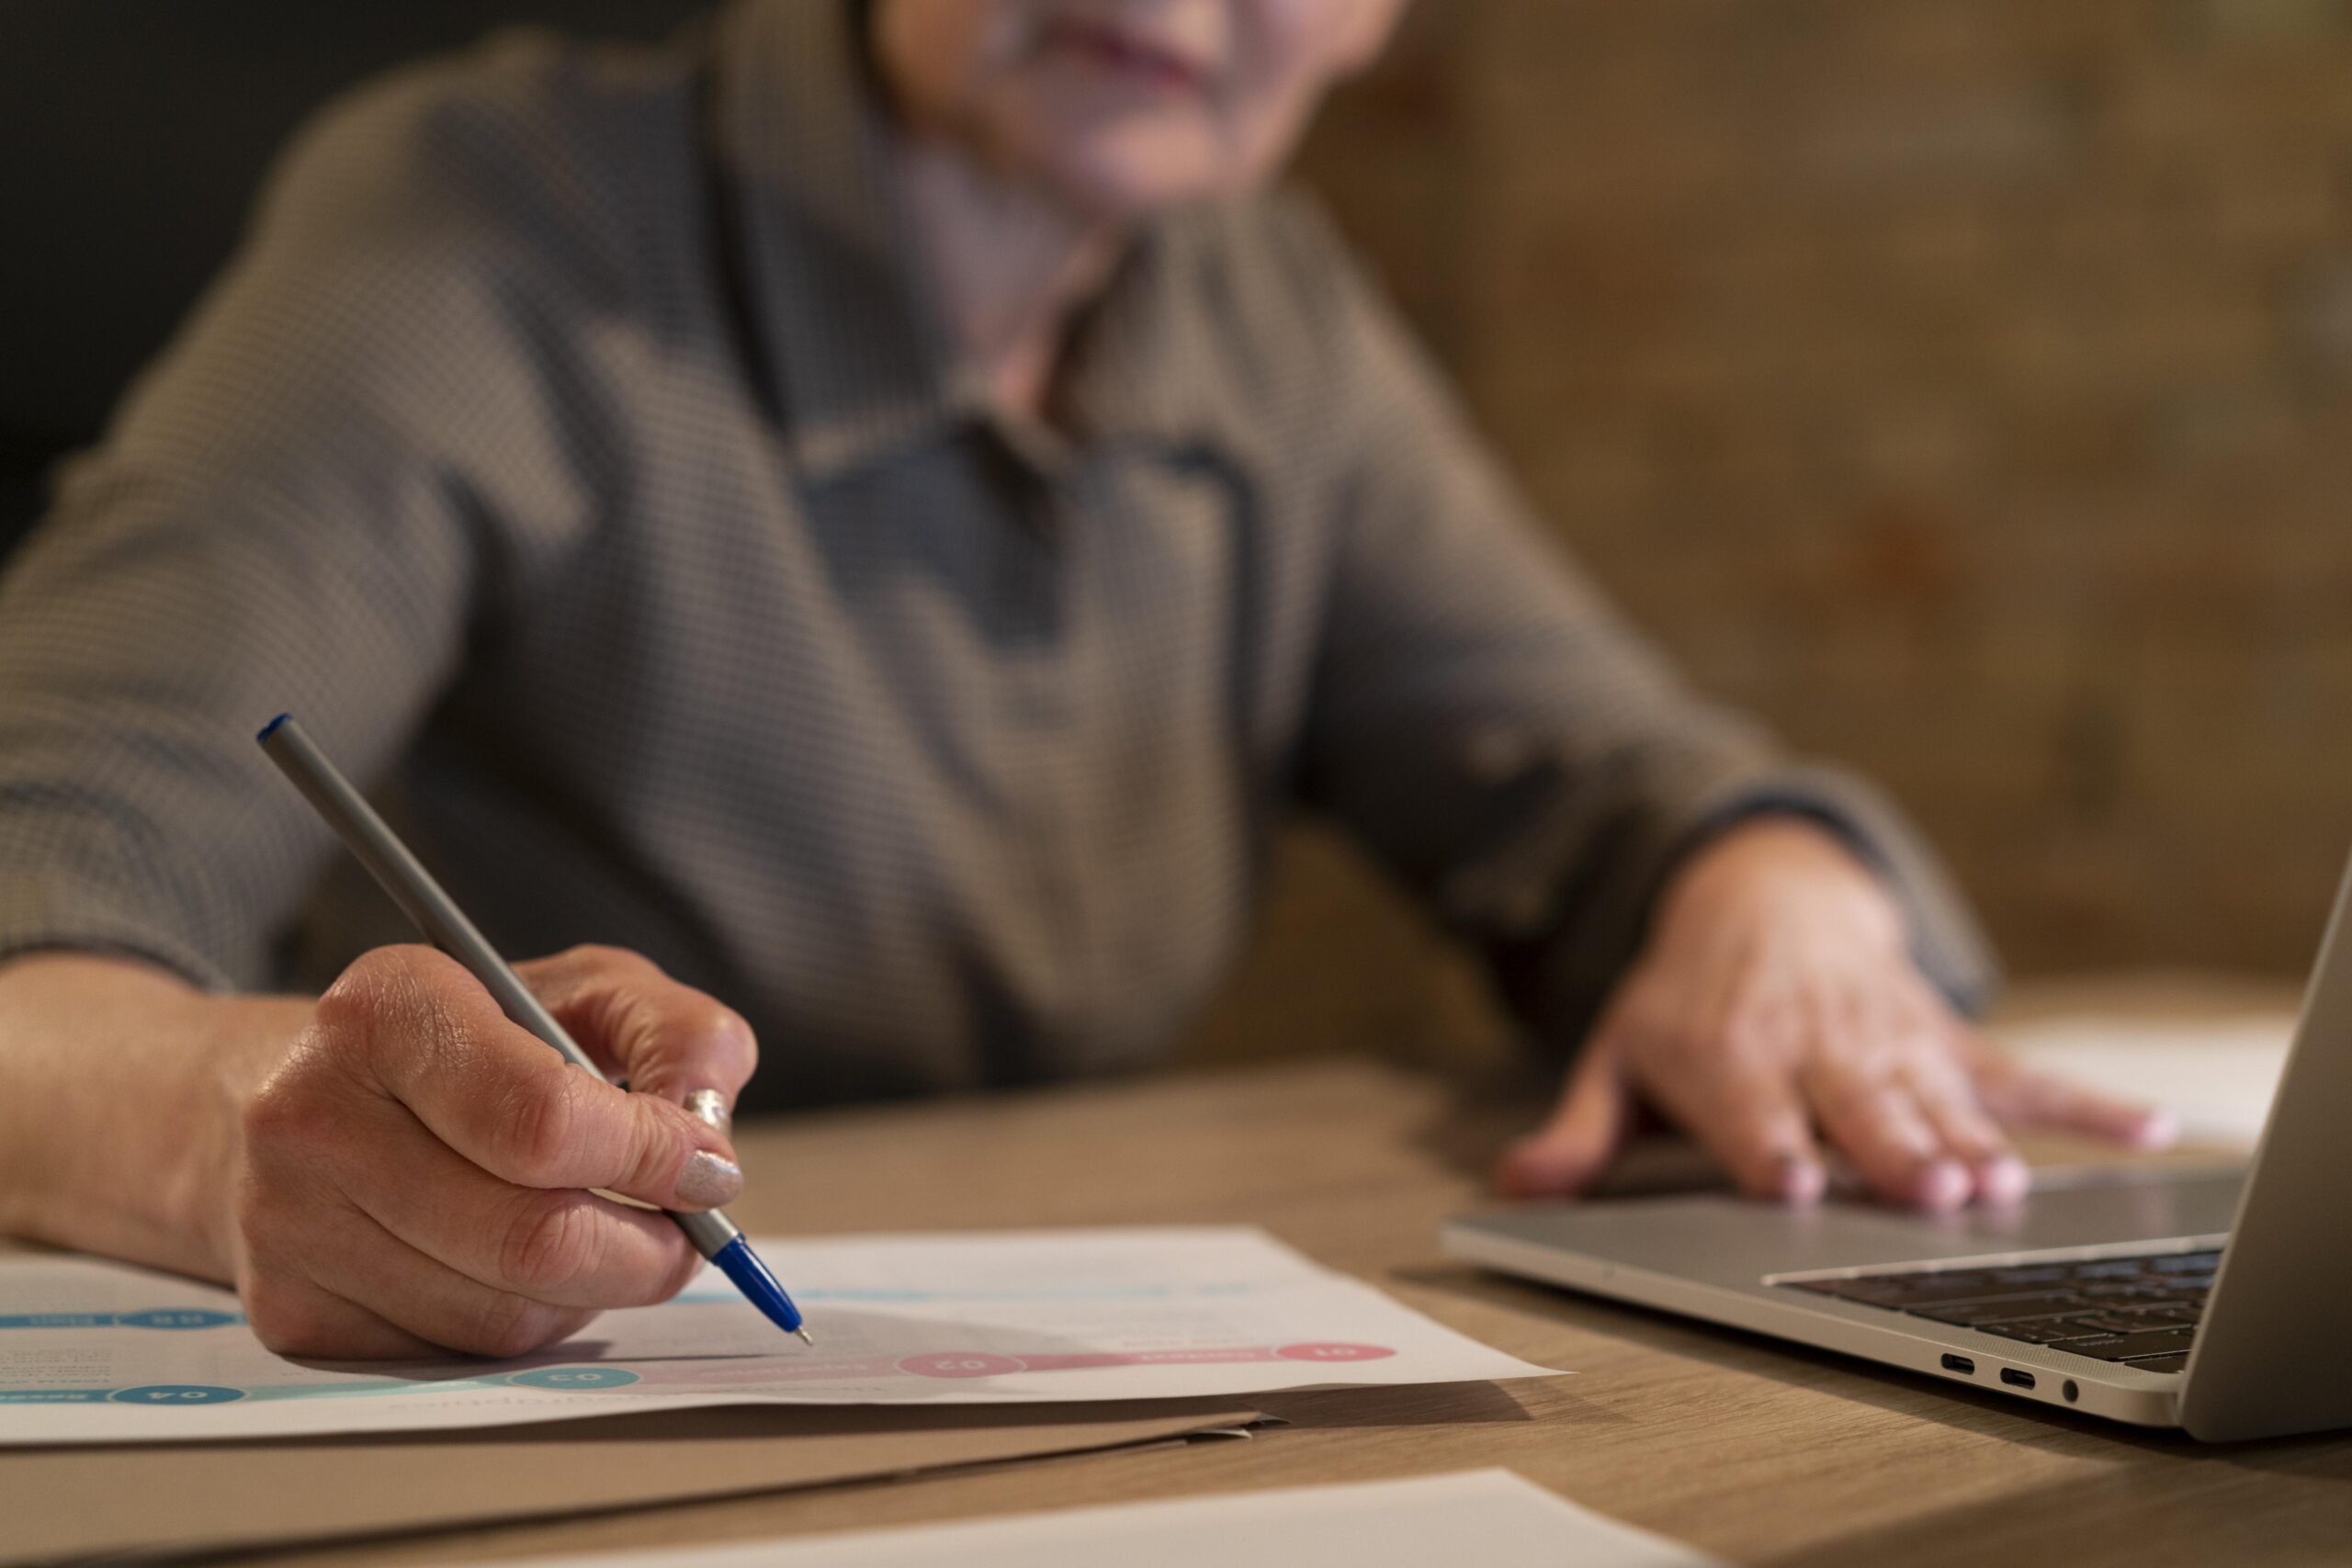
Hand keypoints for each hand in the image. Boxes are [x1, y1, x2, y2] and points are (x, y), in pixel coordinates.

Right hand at [228, 944, 756, 1357]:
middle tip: (686, 1232)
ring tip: (597, 1232)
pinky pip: (460, 1351)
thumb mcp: (585, 992)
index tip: (705, 1166)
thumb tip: (708, 1135)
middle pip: (532, 1238)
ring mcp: (289, 1224)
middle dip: (647, 1249)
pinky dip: (526, 1319)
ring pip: (505, 1312)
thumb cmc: (467, 1040)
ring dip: (590, 1288)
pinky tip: (519, 1264)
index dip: (650, 1157)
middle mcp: (314, 1115)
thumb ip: (680, 1035)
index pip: (544, 1120)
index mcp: (387, 1011)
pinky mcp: (291, 1311)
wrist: (292, 1095)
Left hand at [1496, 819, 2172, 1209]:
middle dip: (1893, 1152)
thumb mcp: (1616, 1055)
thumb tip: (1513, 1188)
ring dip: (1974, 1140)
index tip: (1796, 1184)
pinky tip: (2149, 1131)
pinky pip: (2022, 1071)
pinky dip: (2087, 1101)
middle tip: (1931, 1197)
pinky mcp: (1944, 1036)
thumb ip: (1577, 1131)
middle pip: (1857, 1110)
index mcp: (1729, 1057)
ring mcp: (1889, 1040)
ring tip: (2007, 1190)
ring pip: (1937, 1097)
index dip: (1772, 1149)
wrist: (1757, 895)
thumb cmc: (1685, 1001)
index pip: (1752, 1114)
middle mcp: (1815, 1047)